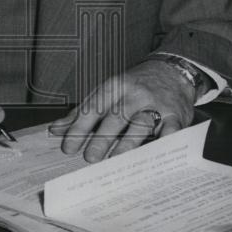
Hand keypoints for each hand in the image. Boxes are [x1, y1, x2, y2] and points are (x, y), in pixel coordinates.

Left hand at [48, 61, 195, 162]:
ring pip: (141, 124)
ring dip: (127, 144)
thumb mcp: (108, 91)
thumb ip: (83, 111)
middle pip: (116, 117)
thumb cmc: (136, 85)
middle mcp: (135, 94)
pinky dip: (163, 143)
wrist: (172, 70)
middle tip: (90, 157)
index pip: (94, 108)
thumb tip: (56, 129)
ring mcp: (156, 104)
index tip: (68, 147)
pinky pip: (170, 131)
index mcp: (115, 87)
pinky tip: (153, 157)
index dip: (79, 128)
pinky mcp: (175, 115)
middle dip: (102, 138)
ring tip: (115, 160)